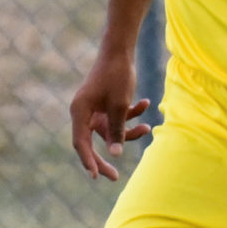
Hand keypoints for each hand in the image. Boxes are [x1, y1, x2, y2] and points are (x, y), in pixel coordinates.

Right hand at [69, 55, 151, 179]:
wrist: (121, 50)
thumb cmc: (117, 76)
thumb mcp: (119, 106)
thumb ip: (117, 130)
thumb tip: (116, 154)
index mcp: (79, 112)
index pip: (81, 143)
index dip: (88, 161)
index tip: (96, 177)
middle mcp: (83, 112)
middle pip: (91, 143)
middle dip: (104, 159)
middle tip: (115, 177)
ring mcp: (94, 110)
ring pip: (109, 132)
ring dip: (128, 132)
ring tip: (147, 129)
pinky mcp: (105, 105)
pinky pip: (117, 119)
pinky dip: (131, 115)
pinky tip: (145, 104)